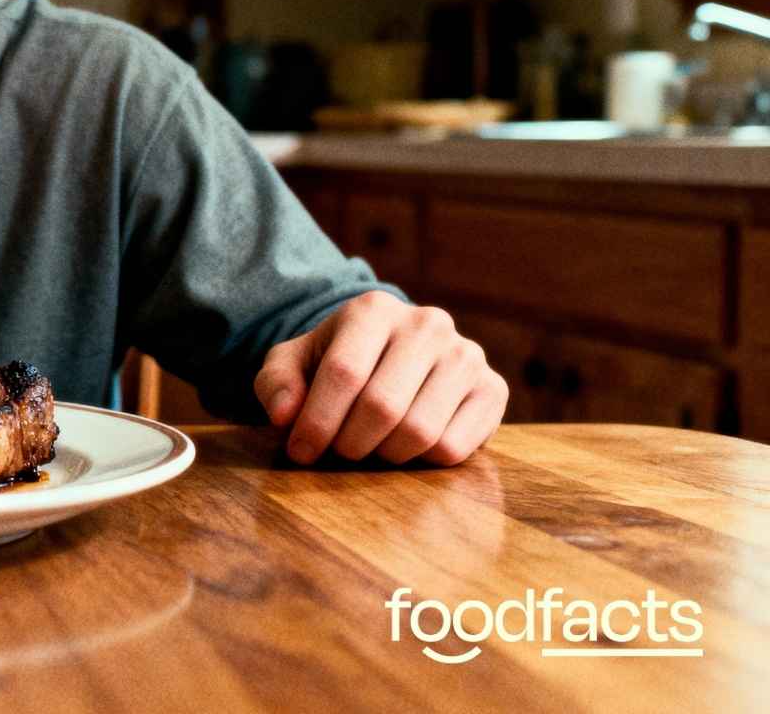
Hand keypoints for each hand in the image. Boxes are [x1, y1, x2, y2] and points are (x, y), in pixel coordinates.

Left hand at [252, 291, 505, 466]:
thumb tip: (286, 416)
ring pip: (420, 431)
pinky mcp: (493, 389)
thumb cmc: (336, 362)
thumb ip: (277, 383)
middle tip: (338, 453)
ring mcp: (466, 355)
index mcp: (373, 309)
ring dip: (385, 455)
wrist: (393, 357)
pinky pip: (454, 448)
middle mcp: (427, 324)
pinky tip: (406, 444)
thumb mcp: (293, 363)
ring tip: (370, 446)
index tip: (301, 451)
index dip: (317, 421)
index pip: (344, 373)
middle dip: (349, 443)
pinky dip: (422, 461)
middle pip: (382, 406)